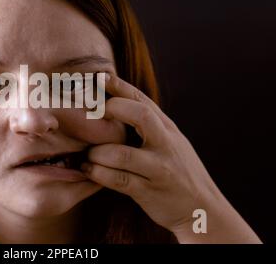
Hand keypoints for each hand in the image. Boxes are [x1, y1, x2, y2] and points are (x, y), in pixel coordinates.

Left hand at [80, 73, 261, 242]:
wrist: (203, 211)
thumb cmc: (179, 172)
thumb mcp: (171, 144)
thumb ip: (150, 126)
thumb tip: (118, 103)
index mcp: (168, 130)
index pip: (143, 100)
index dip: (120, 86)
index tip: (99, 77)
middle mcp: (166, 145)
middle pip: (141, 115)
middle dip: (112, 110)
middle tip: (89, 114)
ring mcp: (159, 169)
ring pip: (121, 154)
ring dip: (97, 152)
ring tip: (86, 155)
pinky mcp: (149, 192)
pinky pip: (118, 180)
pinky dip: (98, 173)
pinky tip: (88, 170)